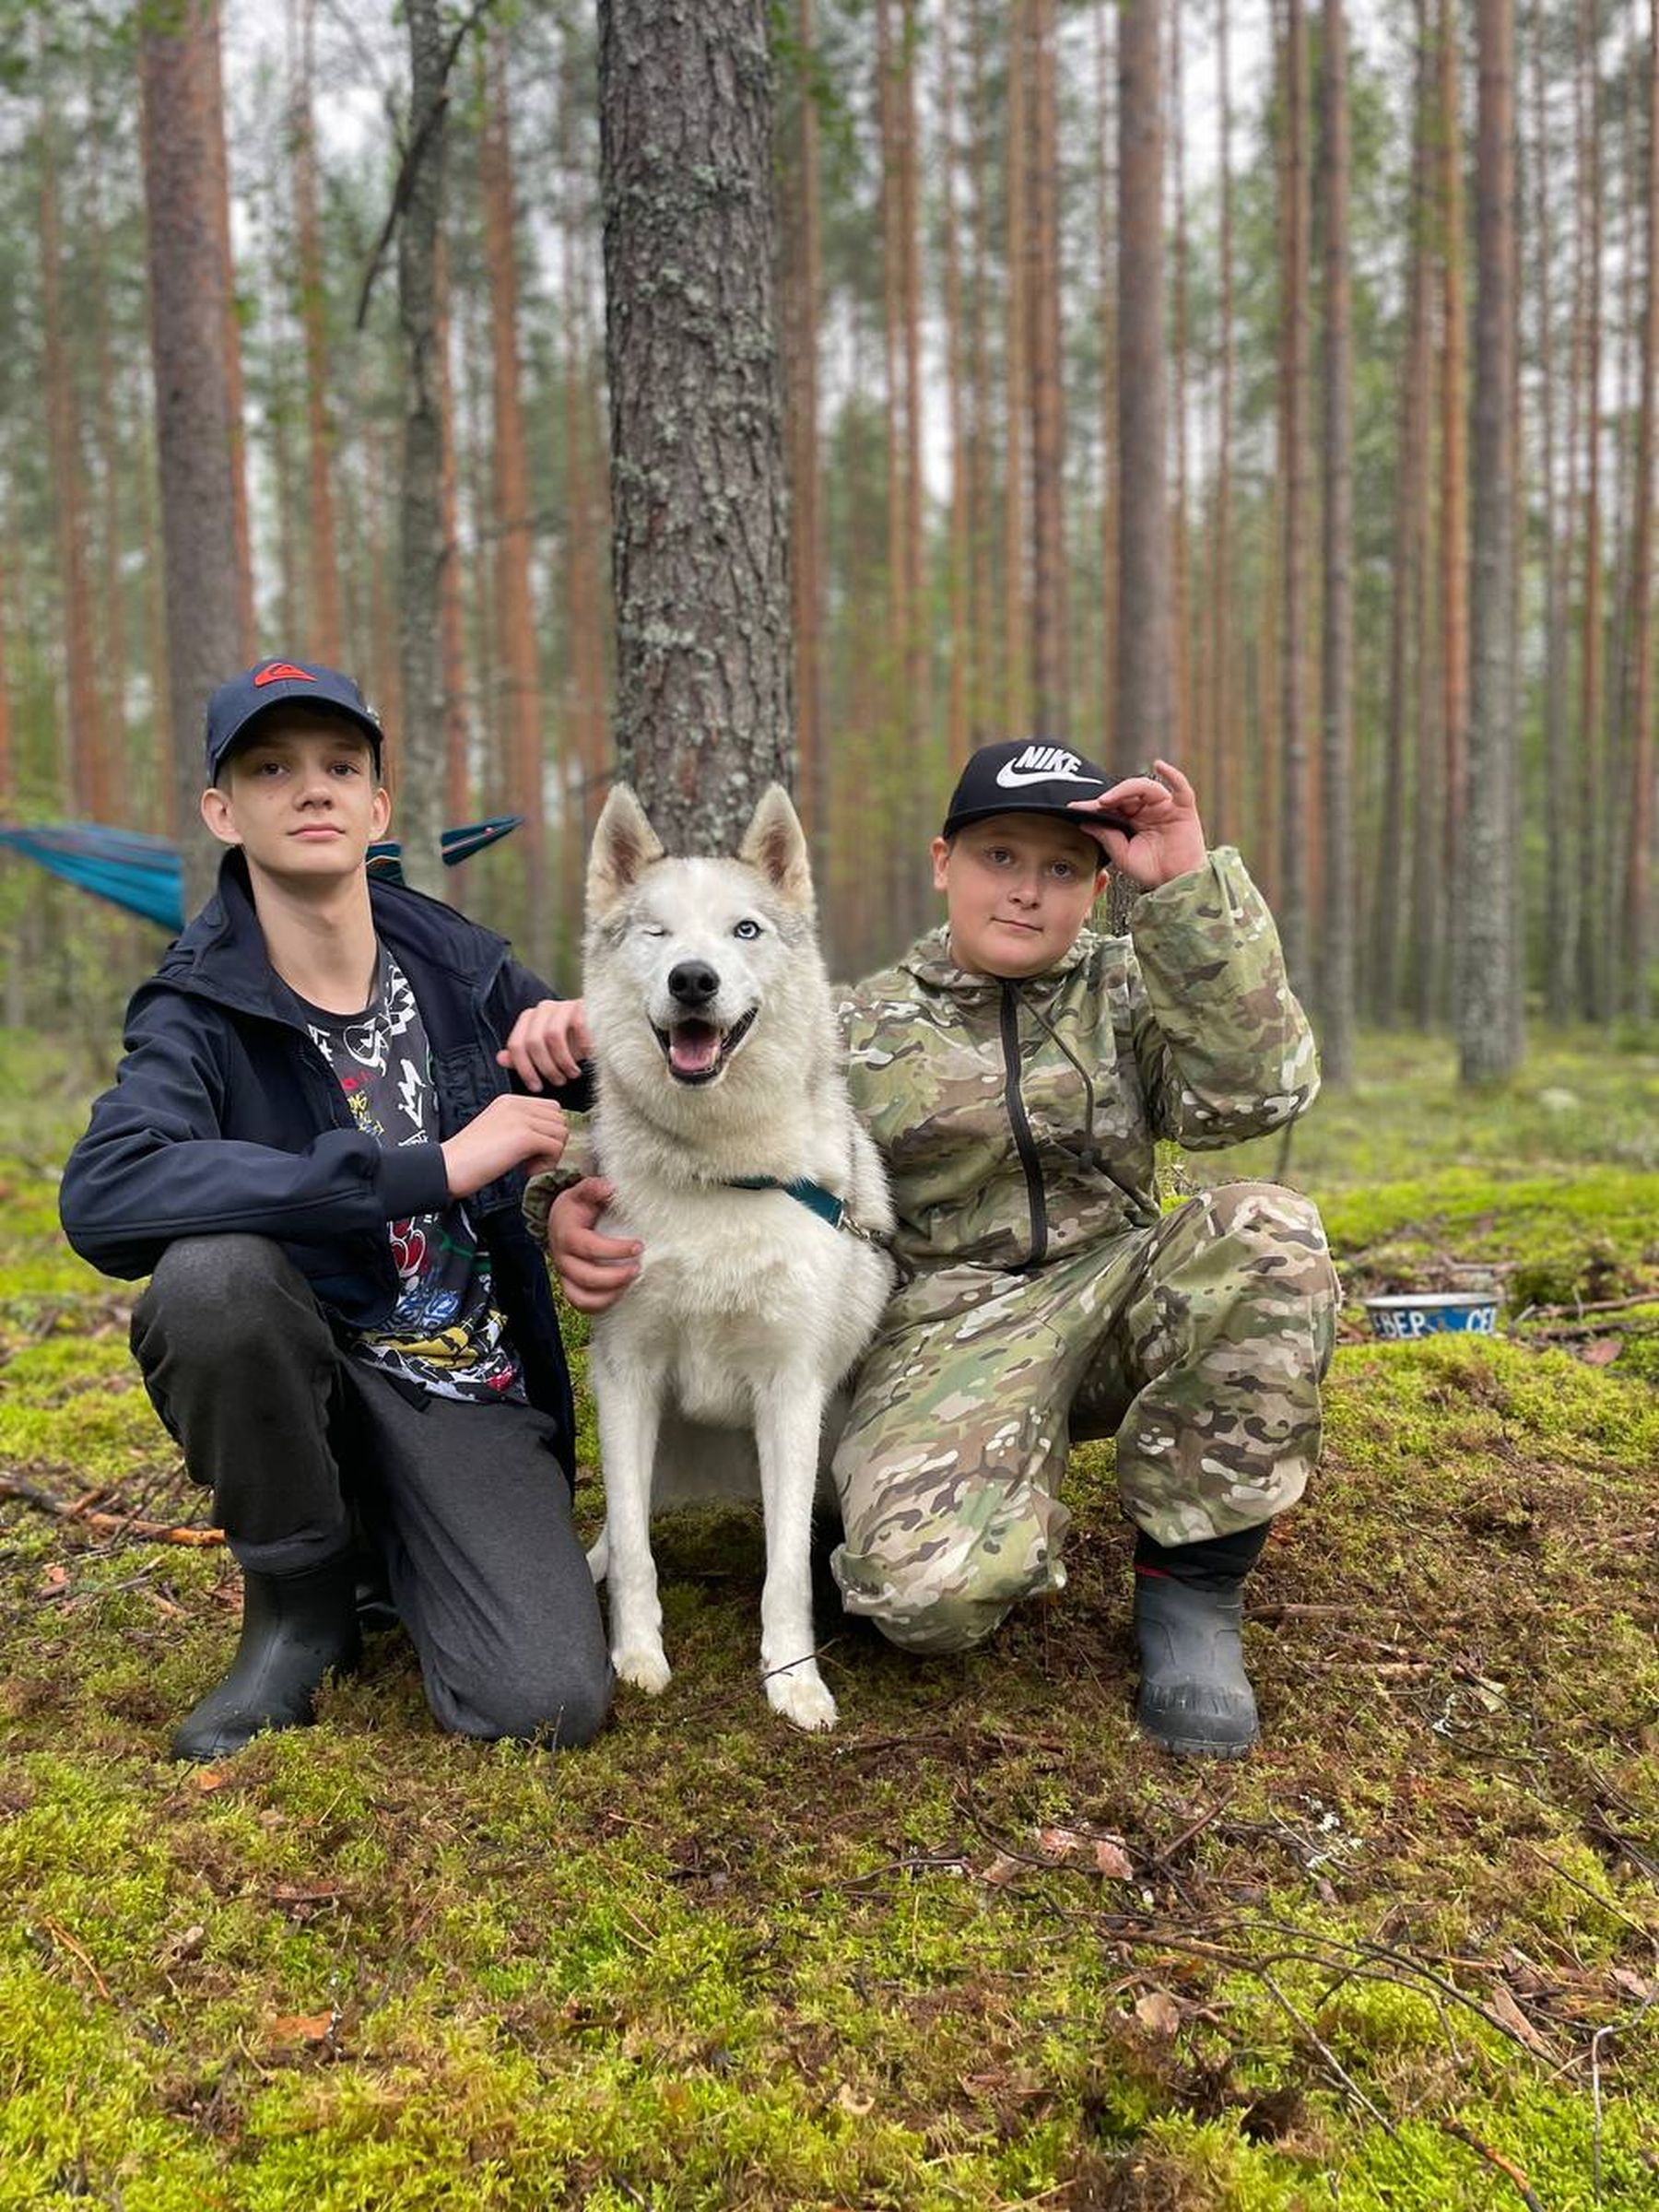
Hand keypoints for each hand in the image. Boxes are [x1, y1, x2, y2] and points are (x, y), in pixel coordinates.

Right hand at [441, 1095, 567, 1197]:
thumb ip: (520, 1127)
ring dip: (551, 1154)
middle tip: (532, 1159)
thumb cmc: (468, 1158)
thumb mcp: (496, 1131)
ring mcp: (520, 1118)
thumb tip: (548, 1138)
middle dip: (552, 1142)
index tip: (529, 1150)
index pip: (550, 1109)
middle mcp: (516, 1104)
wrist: (447, 1167)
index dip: (546, 1132)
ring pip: (561, 1133)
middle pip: (559, 1119)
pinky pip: (555, 1147)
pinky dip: (546, 1164)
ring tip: (528, 1165)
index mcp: (509, 1101)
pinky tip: (526, 1170)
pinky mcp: (524, 1136)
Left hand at [497, 997, 590, 1089]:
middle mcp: (543, 1009)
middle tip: (558, 1082)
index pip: (515, 1044)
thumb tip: (500, 1059)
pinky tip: (588, 1056)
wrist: (602, 1032)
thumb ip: (523, 1056)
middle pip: (533, 1041)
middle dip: (545, 1067)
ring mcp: (562, 1005)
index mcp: (529, 1019)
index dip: (524, 1069)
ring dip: (562, 1061)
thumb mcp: (546, 1055)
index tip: (536, 1087)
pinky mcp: (582, 1006)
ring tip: (572, 1074)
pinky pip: (577, 1027)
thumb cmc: (573, 1045)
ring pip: (552, 1035)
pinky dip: (582, 1047)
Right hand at [547, 1177, 641, 1313]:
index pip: (589, 1247)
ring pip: (581, 1297)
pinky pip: (582, 1304)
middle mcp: (562, 1258)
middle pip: (586, 1276)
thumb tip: (608, 1187)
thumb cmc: (576, 1207)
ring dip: (609, 1294)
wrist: (559, 1221)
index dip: (615, 1250)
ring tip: (631, 1282)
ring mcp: (565, 1275)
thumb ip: (594, 1188)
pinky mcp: (570, 1286)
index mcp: (567, 1235)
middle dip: (615, 1277)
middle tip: (638, 1268)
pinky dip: (601, 1304)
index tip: (639, 1247)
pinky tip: (621, 1292)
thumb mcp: (582, 1192)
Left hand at [1069, 758, 1206, 888]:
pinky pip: (1180, 787)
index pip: (1111, 805)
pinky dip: (1172, 775)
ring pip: (1146, 788)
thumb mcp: (1122, 855)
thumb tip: (1085, 823)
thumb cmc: (1151, 871)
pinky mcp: (1183, 809)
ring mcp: (1165, 807)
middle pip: (1127, 793)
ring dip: (1127, 789)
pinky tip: (1159, 765)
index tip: (1074, 807)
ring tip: (1109, 799)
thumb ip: (1107, 837)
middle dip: (1110, 796)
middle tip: (1096, 804)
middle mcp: (1148, 810)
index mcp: (1131, 819)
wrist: (1176, 884)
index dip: (1094, 805)